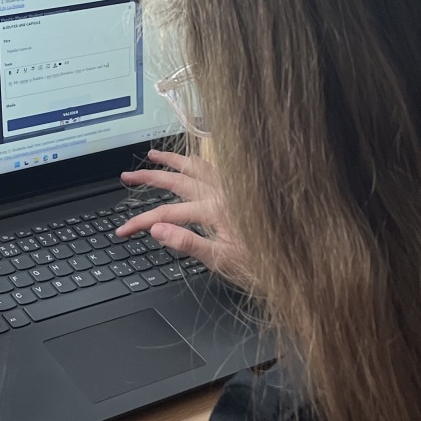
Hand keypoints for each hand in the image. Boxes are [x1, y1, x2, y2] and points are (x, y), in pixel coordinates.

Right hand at [117, 149, 251, 287]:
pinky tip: (195, 161)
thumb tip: (157, 230)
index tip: (123, 230)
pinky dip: (200, 162)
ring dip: (174, 161)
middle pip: (178, 181)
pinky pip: (217, 168)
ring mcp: (234, 190)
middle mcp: (224, 193)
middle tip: (127, 175)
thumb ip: (188, 244)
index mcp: (216, 210)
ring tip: (154, 155)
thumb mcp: (222, 261)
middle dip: (150, 177)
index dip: (140, 222)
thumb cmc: (264, 265)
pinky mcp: (244, 192)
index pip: (167, 213)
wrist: (298, 262)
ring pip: (197, 168)